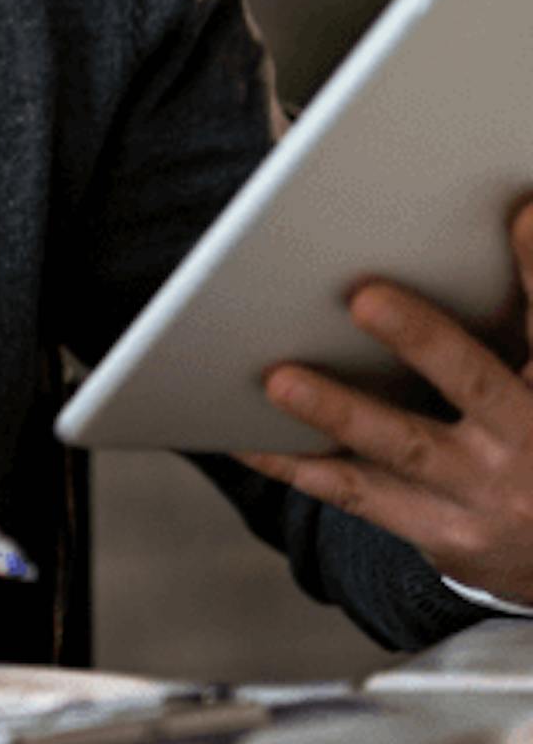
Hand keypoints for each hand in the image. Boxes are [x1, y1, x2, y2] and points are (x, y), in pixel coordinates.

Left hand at [239, 199, 532, 604]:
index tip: (519, 212)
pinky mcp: (441, 532)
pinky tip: (239, 433)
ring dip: (339, 411)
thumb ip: (516, 321)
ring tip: (279, 379)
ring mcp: (485, 493)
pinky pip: (353, 492)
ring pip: (403, 446)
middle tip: (364, 296)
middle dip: (423, 338)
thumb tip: (494, 216)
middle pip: (475, 381)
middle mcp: (530, 442)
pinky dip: (292, 462)